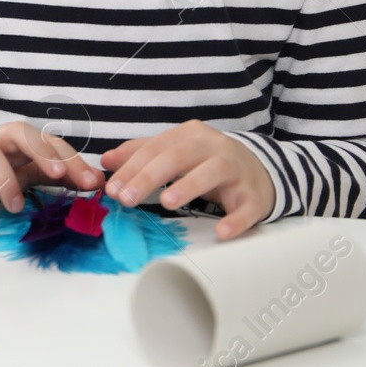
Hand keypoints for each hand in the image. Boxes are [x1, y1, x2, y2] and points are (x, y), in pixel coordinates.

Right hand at [0, 122, 102, 224]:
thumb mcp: (25, 168)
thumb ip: (58, 173)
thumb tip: (98, 182)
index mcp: (19, 141)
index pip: (49, 141)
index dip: (71, 159)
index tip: (92, 183)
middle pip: (20, 132)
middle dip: (41, 151)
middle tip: (58, 175)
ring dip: (6, 180)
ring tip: (16, 208)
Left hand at [99, 119, 275, 238]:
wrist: (259, 170)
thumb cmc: (207, 162)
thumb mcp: (176, 151)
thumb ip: (141, 153)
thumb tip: (106, 160)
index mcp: (191, 135)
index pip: (156, 149)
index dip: (132, 167)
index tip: (111, 189)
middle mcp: (214, 147)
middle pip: (179, 157)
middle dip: (149, 176)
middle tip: (126, 198)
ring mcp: (237, 170)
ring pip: (213, 172)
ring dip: (189, 186)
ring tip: (166, 203)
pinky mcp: (254, 195)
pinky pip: (247, 207)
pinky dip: (235, 219)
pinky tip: (220, 231)